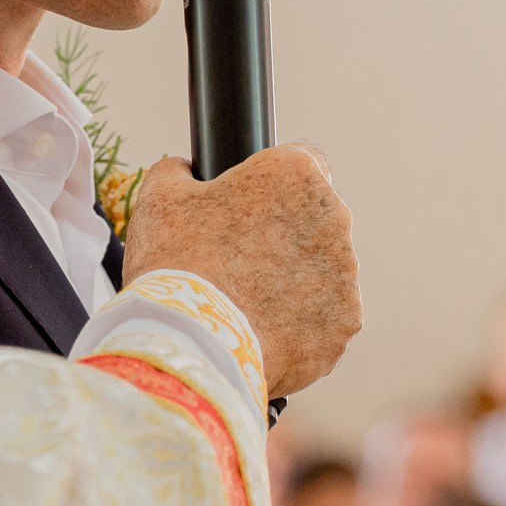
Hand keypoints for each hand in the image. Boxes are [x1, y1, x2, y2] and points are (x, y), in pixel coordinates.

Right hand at [120, 144, 360, 396]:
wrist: (190, 344)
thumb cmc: (175, 261)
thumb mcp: (160, 196)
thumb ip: (178, 170)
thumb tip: (185, 170)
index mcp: (295, 174)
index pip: (300, 161)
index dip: (270, 183)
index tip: (245, 206)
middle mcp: (334, 218)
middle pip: (313, 219)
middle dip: (283, 234)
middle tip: (235, 259)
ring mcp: (345, 275)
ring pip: (321, 270)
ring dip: (292, 279)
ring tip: (244, 302)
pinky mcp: (343, 324)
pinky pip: (323, 317)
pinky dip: (298, 324)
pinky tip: (260, 331)